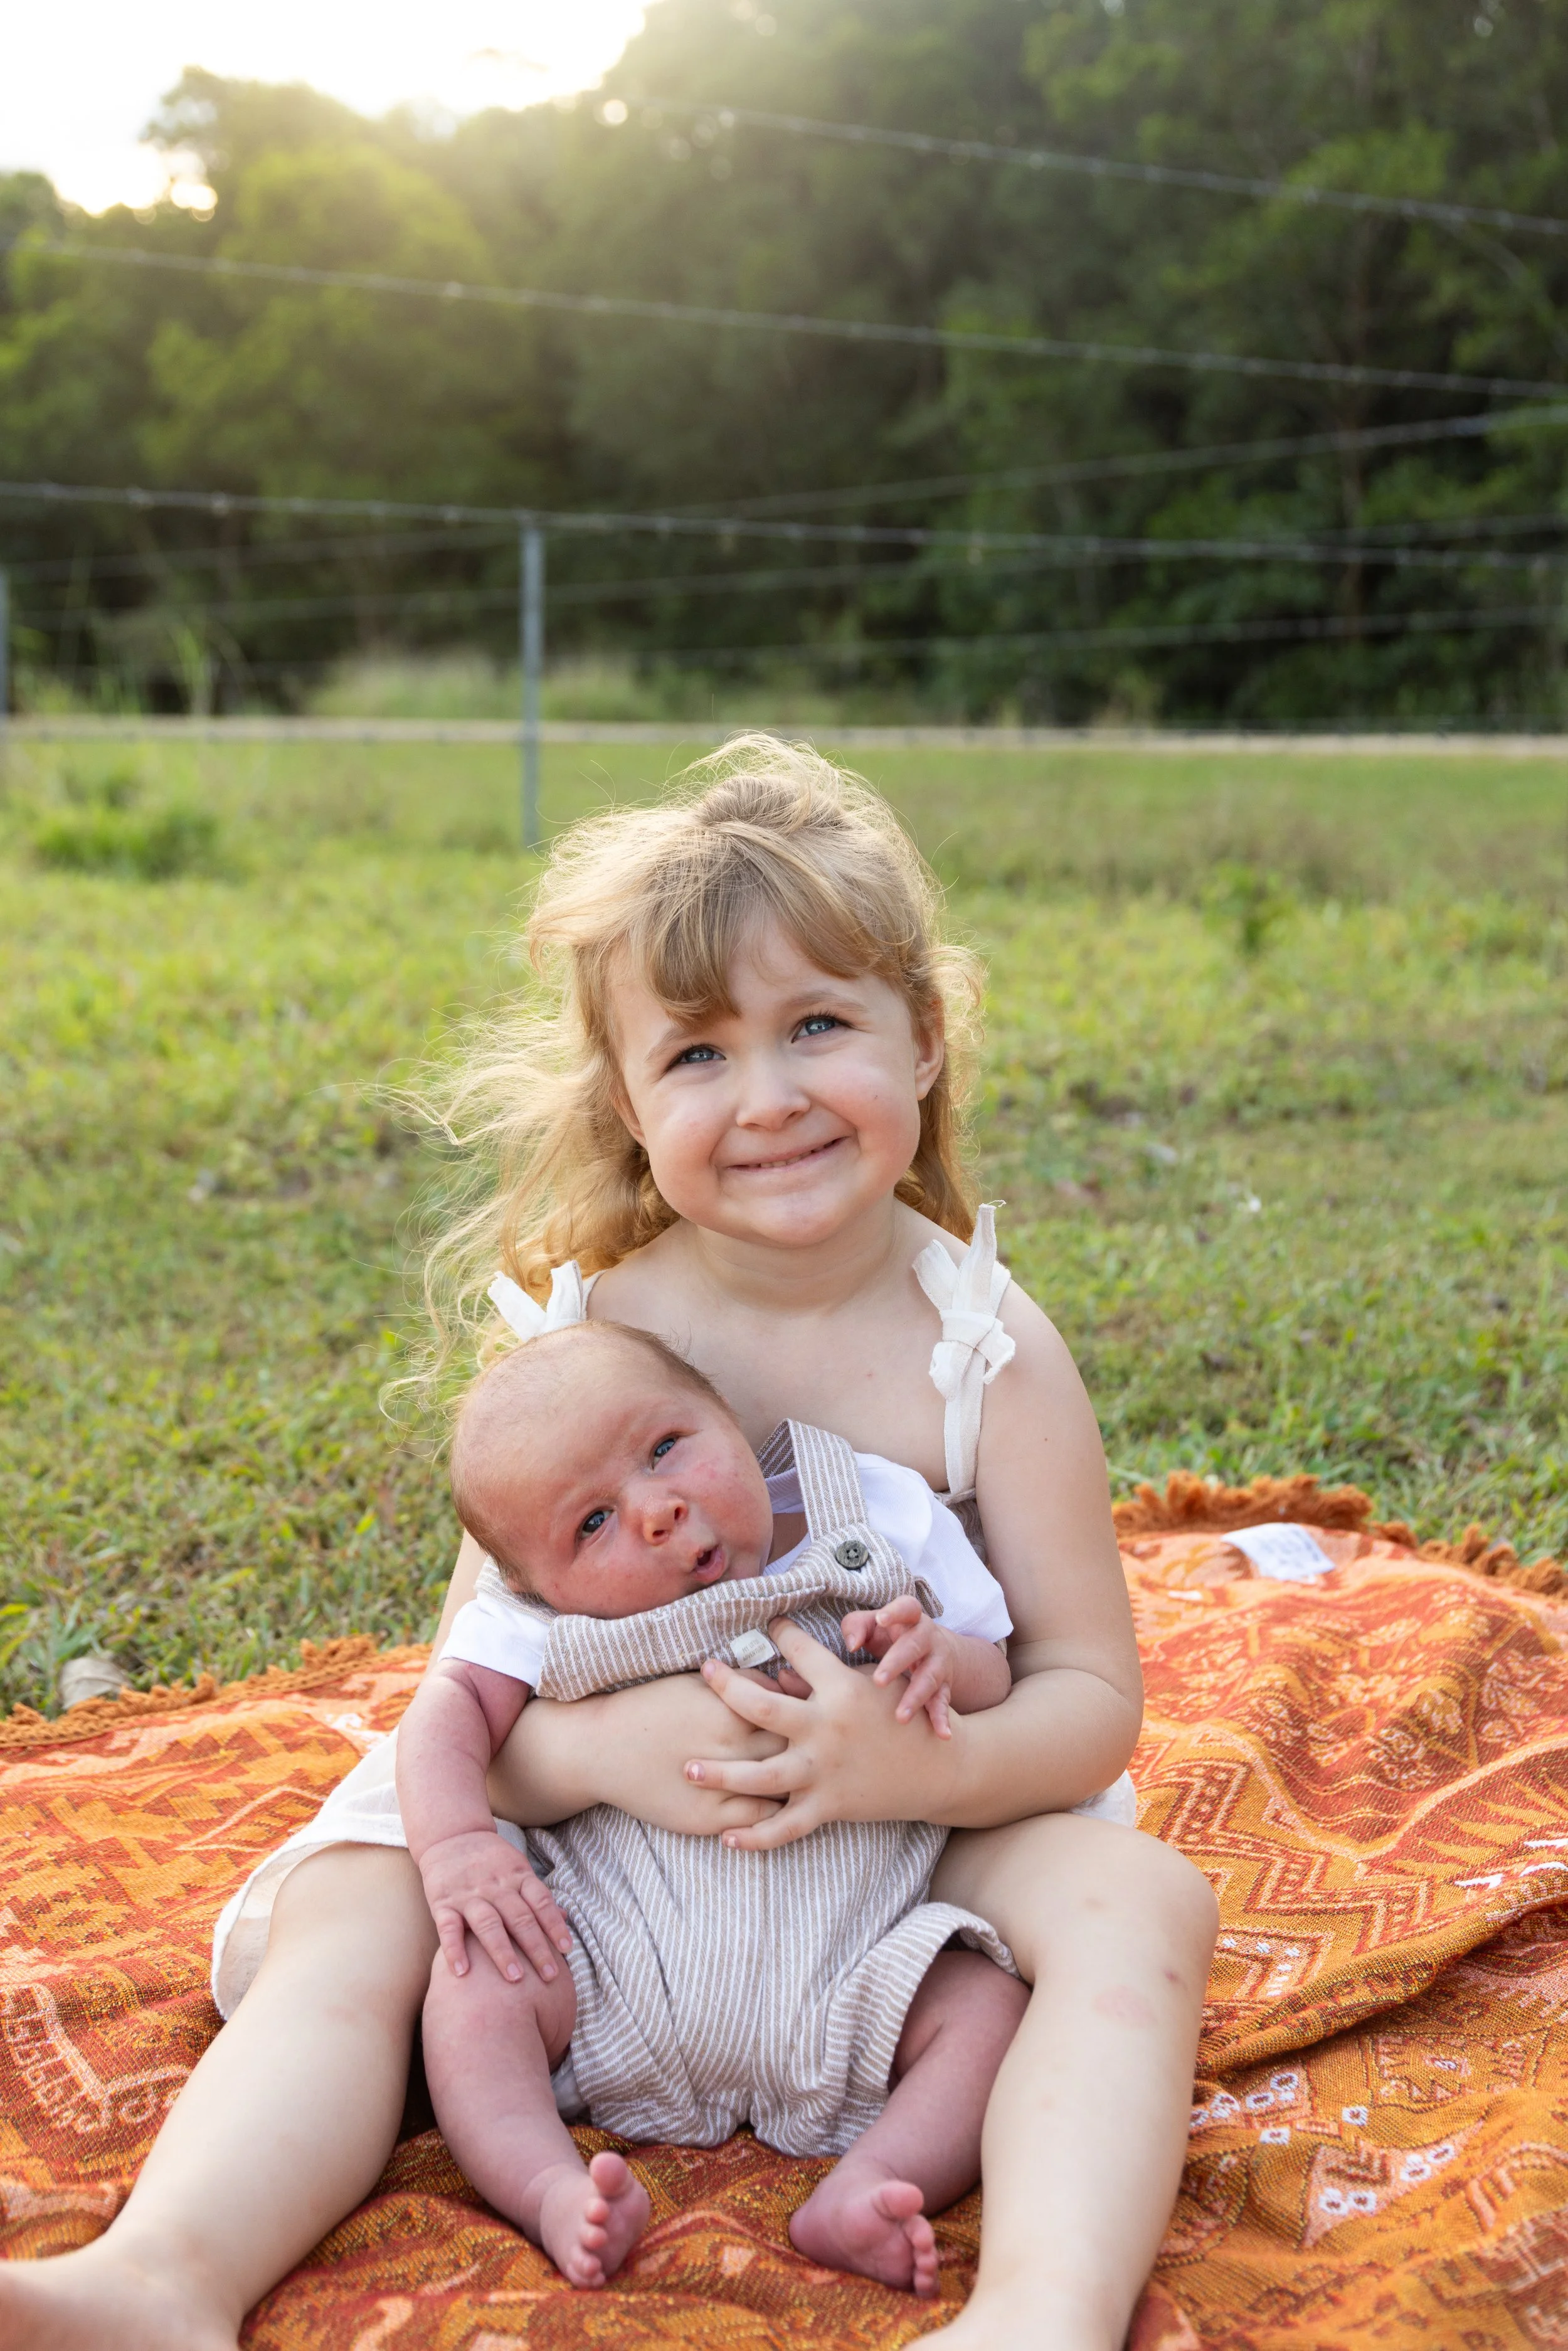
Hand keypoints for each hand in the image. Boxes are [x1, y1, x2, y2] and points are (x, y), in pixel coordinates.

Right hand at [417, 1828, 571, 1983]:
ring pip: (488, 1924)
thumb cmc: (490, 1859)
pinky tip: (462, 1972)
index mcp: (517, 1876)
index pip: (540, 1901)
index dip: (554, 1924)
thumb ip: (536, 1895)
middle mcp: (495, 1886)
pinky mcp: (443, 1903)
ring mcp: (468, 1895)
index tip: (566, 1949)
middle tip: (550, 1974)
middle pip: (519, 1918)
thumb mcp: (517, 1868)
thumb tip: (565, 1918)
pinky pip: (448, 1928)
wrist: (450, 1835)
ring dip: (503, 1952)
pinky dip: (454, 1950)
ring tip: (515, 1978)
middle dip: (536, 1947)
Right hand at [489, 1675, 787, 1835]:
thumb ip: (741, 1685)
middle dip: (808, 1746)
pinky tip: (782, 1802)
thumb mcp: (697, 1684)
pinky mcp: (707, 1819)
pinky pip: (757, 1819)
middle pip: (791, 1749)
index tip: (808, 1710)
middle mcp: (728, 1750)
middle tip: (820, 1743)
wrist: (601, 1748)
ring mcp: (719, 1789)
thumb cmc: (651, 1708)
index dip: (802, 1710)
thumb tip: (781, 1685)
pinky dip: (774, 1811)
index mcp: (728, 1711)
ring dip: (798, 1781)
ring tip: (807, 1773)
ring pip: (782, 1788)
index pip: (787, 1710)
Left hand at [686, 1618, 966, 1850]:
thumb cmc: (905, 1718)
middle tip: (704, 1673)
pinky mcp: (829, 1806)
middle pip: (762, 1708)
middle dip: (727, 1689)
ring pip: (761, 1776)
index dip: (778, 1631)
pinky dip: (754, 1836)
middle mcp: (826, 1729)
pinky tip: (725, 1835)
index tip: (761, 1624)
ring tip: (688, 1767)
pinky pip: (784, 1828)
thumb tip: (775, 1672)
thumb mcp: (871, 1687)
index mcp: (840, 1690)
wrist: (940, 1768)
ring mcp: (824, 1771)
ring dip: (721, 1773)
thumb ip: (822, 1679)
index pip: (798, 1649)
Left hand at [841, 1595, 960, 1736]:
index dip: (895, 1612)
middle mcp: (928, 1638)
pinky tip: (943, 1734)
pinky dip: (943, 1718)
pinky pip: (943, 1702)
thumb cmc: (890, 1636)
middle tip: (879, 1681)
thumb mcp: (874, 1626)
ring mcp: (938, 1662)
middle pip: (915, 1646)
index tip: (881, 1619)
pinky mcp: (944, 1686)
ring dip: (916, 1697)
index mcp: (910, 1618)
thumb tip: (851, 1644)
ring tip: (901, 1717)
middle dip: (897, 1662)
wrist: (933, 1650)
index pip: (907, 1607)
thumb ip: (857, 1626)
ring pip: (930, 1677)